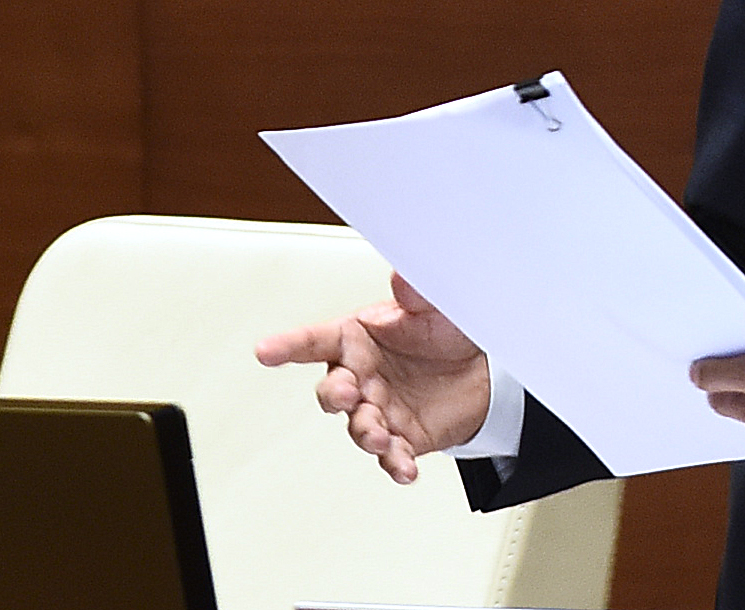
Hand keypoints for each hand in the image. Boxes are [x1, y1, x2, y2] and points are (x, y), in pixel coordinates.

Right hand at [256, 271, 489, 483]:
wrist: (479, 368)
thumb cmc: (445, 331)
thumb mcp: (434, 306)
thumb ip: (415, 294)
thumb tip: (403, 276)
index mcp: (356, 338)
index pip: (315, 340)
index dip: (288, 345)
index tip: (266, 351)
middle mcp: (360, 377)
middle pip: (332, 390)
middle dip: (334, 395)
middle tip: (346, 394)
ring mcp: (377, 409)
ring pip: (359, 426)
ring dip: (366, 433)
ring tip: (379, 436)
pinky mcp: (401, 437)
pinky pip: (392, 455)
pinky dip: (396, 463)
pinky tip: (404, 468)